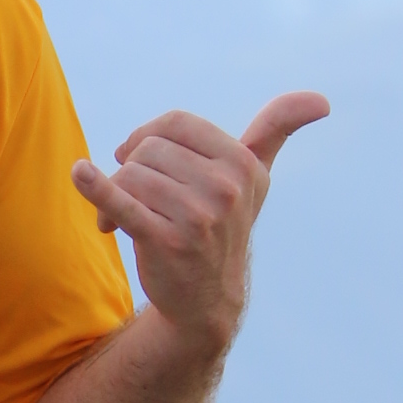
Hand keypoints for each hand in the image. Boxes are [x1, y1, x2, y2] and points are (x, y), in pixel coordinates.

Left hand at [71, 93, 328, 354]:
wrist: (206, 302)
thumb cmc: (223, 228)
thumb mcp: (254, 178)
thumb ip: (277, 131)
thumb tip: (322, 100)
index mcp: (242, 164)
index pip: (175, 124)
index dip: (149, 137)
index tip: (139, 157)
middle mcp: (227, 188)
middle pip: (148, 149)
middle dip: (129, 170)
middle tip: (131, 200)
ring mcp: (198, 216)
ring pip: (130, 174)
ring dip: (112, 196)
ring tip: (118, 219)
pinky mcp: (166, 241)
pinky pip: (122, 201)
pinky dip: (95, 187)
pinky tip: (80, 174)